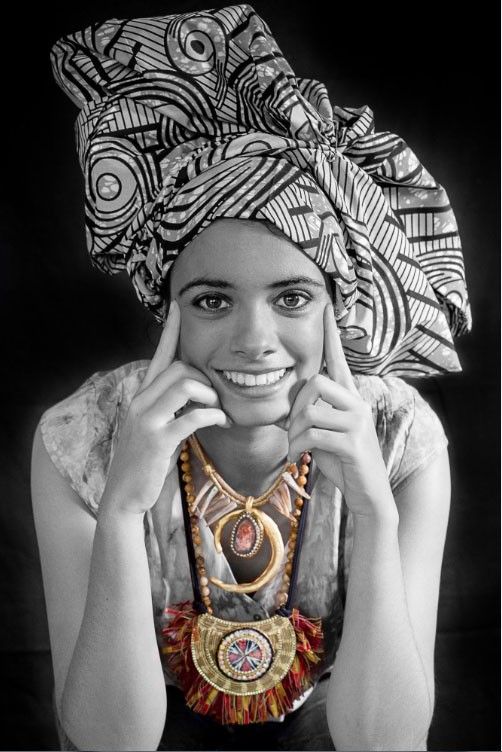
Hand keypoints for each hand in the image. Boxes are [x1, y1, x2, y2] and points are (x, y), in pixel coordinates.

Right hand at [99, 301, 230, 516]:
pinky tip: (220, 422)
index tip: (178, 306)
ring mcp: (146, 420)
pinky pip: (192, 416)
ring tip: (219, 411)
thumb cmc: (147, 461)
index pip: (159, 354)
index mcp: (143, 396)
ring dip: (210, 395)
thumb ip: (171, 406)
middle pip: (179, 367)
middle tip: (217, 399)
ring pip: (184, 384)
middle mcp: (141, 401)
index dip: (169, 330)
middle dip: (206, 378)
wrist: (125, 496)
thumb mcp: (156, 426)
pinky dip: (212, 415)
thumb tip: (196, 390)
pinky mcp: (157, 440)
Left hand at [287, 304, 395, 519]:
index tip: (325, 307)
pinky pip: (312, 435)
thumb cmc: (342, 461)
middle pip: (314, 383)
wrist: (367, 492)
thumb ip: (306, 416)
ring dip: (294, 432)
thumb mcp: (322, 434)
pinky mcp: (353, 442)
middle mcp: (357, 403)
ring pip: (310, 411)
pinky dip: (297, 447)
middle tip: (293, 430)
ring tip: (297, 447)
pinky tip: (299, 458)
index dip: (331, 334)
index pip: (338, 359)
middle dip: (295, 408)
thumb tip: (281, 409)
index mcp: (349, 397)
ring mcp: (358, 421)